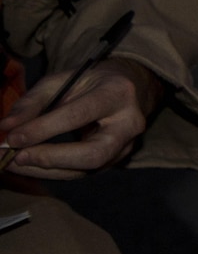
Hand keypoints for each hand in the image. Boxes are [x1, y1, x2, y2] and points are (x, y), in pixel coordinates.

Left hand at [0, 59, 161, 179]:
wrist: (125, 90)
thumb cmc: (88, 82)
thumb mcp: (60, 80)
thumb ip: (32, 101)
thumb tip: (6, 126)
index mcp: (118, 93)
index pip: (80, 115)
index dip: (44, 129)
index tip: (11, 137)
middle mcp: (129, 123)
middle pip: (93, 153)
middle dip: (51, 158)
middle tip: (15, 157)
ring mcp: (126, 146)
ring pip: (86, 169)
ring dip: (44, 170)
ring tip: (11, 163)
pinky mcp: (115, 161)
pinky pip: (80, 173)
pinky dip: (50, 171)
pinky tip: (27, 165)